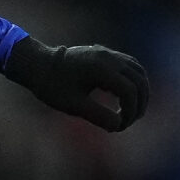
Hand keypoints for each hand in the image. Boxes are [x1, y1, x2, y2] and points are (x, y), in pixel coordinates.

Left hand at [4, 37, 150, 131]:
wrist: (38, 64)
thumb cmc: (52, 86)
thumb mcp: (73, 105)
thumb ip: (97, 115)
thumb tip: (118, 126)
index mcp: (100, 68)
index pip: (129, 91)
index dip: (130, 112)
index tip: (119, 126)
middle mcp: (108, 57)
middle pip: (139, 81)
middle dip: (139, 104)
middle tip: (129, 122)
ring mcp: (108, 53)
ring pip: (138, 71)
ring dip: (141, 92)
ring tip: (134, 111)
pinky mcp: (106, 54)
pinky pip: (131, 66)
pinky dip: (135, 81)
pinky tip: (128, 97)